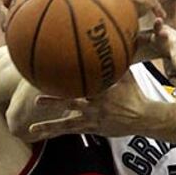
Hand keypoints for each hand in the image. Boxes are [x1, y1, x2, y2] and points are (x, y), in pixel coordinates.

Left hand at [28, 72, 148, 138]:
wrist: (142, 118)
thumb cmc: (134, 94)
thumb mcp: (128, 75)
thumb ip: (117, 61)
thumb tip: (116, 40)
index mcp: (102, 93)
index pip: (84, 86)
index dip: (69, 81)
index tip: (53, 77)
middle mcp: (95, 108)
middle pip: (72, 105)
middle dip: (54, 103)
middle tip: (37, 100)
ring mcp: (93, 120)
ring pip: (68, 124)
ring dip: (50, 126)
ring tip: (32, 128)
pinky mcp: (92, 129)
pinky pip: (71, 130)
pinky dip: (56, 131)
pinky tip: (40, 134)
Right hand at [149, 20, 175, 98]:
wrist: (162, 35)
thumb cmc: (170, 56)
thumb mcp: (174, 72)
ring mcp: (169, 39)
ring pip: (169, 42)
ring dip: (165, 39)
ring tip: (164, 37)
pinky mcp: (159, 31)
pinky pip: (158, 28)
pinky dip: (158, 24)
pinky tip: (158, 20)